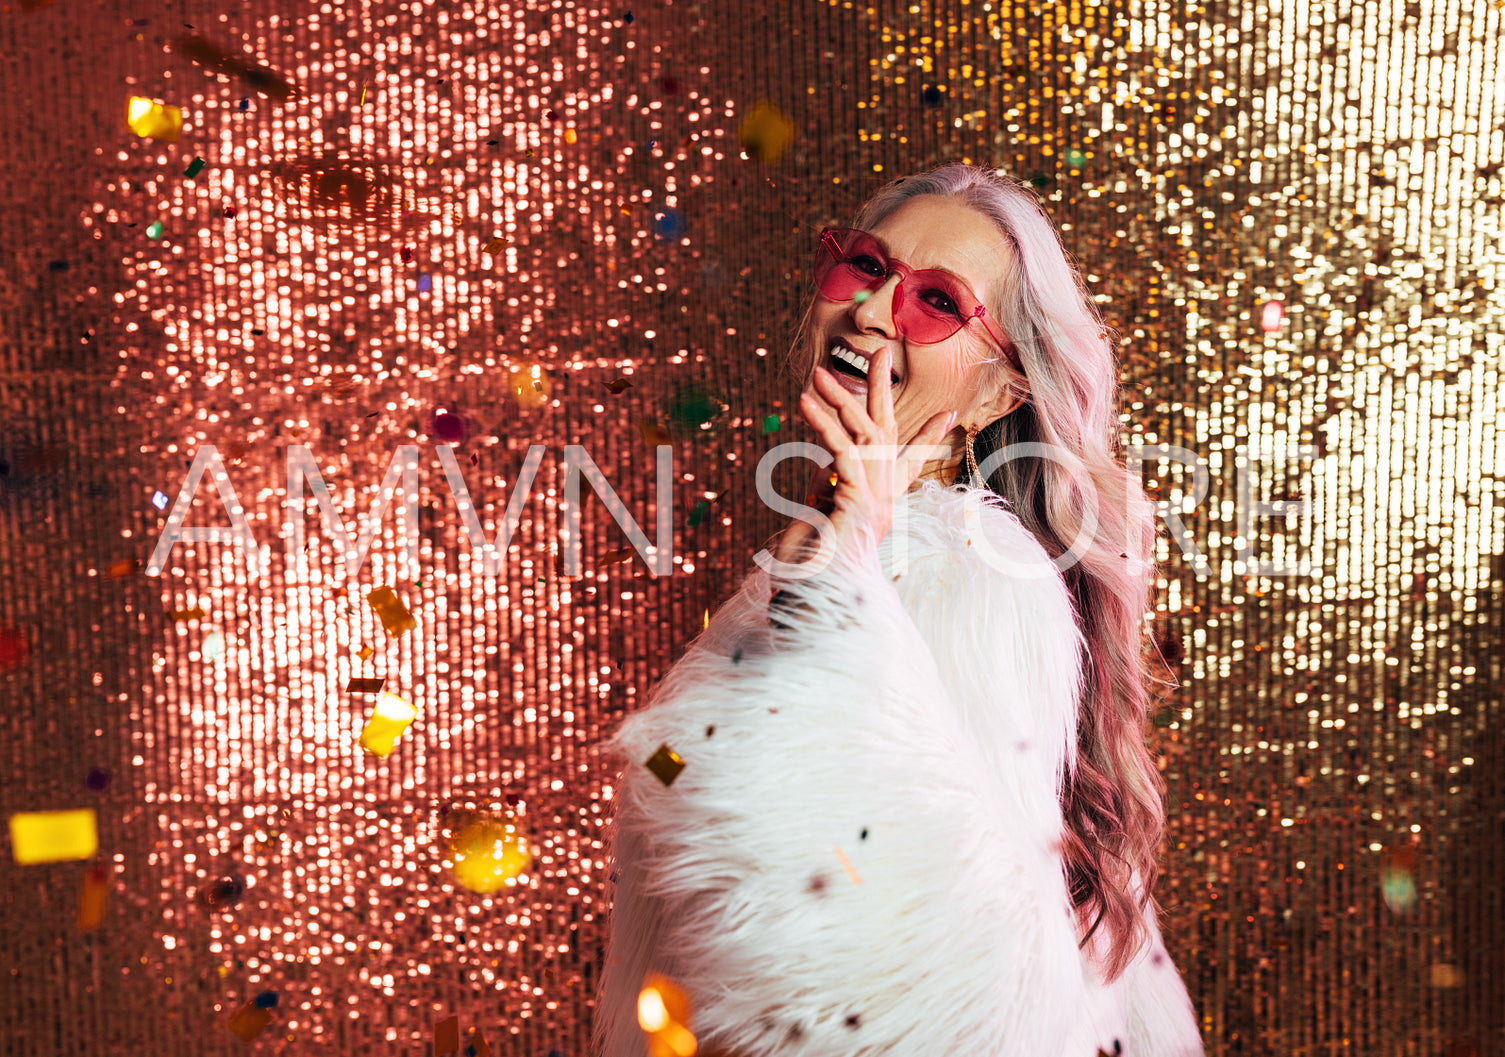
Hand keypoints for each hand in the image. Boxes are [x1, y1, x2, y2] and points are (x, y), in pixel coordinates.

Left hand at [774, 349, 955, 563]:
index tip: (951, 415)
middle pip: (888, 433)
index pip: (909, 463)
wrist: (816, 597)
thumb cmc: (814, 565)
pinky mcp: (857, 500)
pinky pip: (840, 451)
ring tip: (816, 373)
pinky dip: (821, 424)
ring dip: (839, 399)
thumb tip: (827, 464)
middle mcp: (885, 499)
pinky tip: (803, 403)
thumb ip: (830, 487)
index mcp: (883, 503)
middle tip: (879, 351)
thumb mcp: (823, 516)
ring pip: (863, 435)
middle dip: (882, 389)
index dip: (929, 436)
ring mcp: (875, 500)